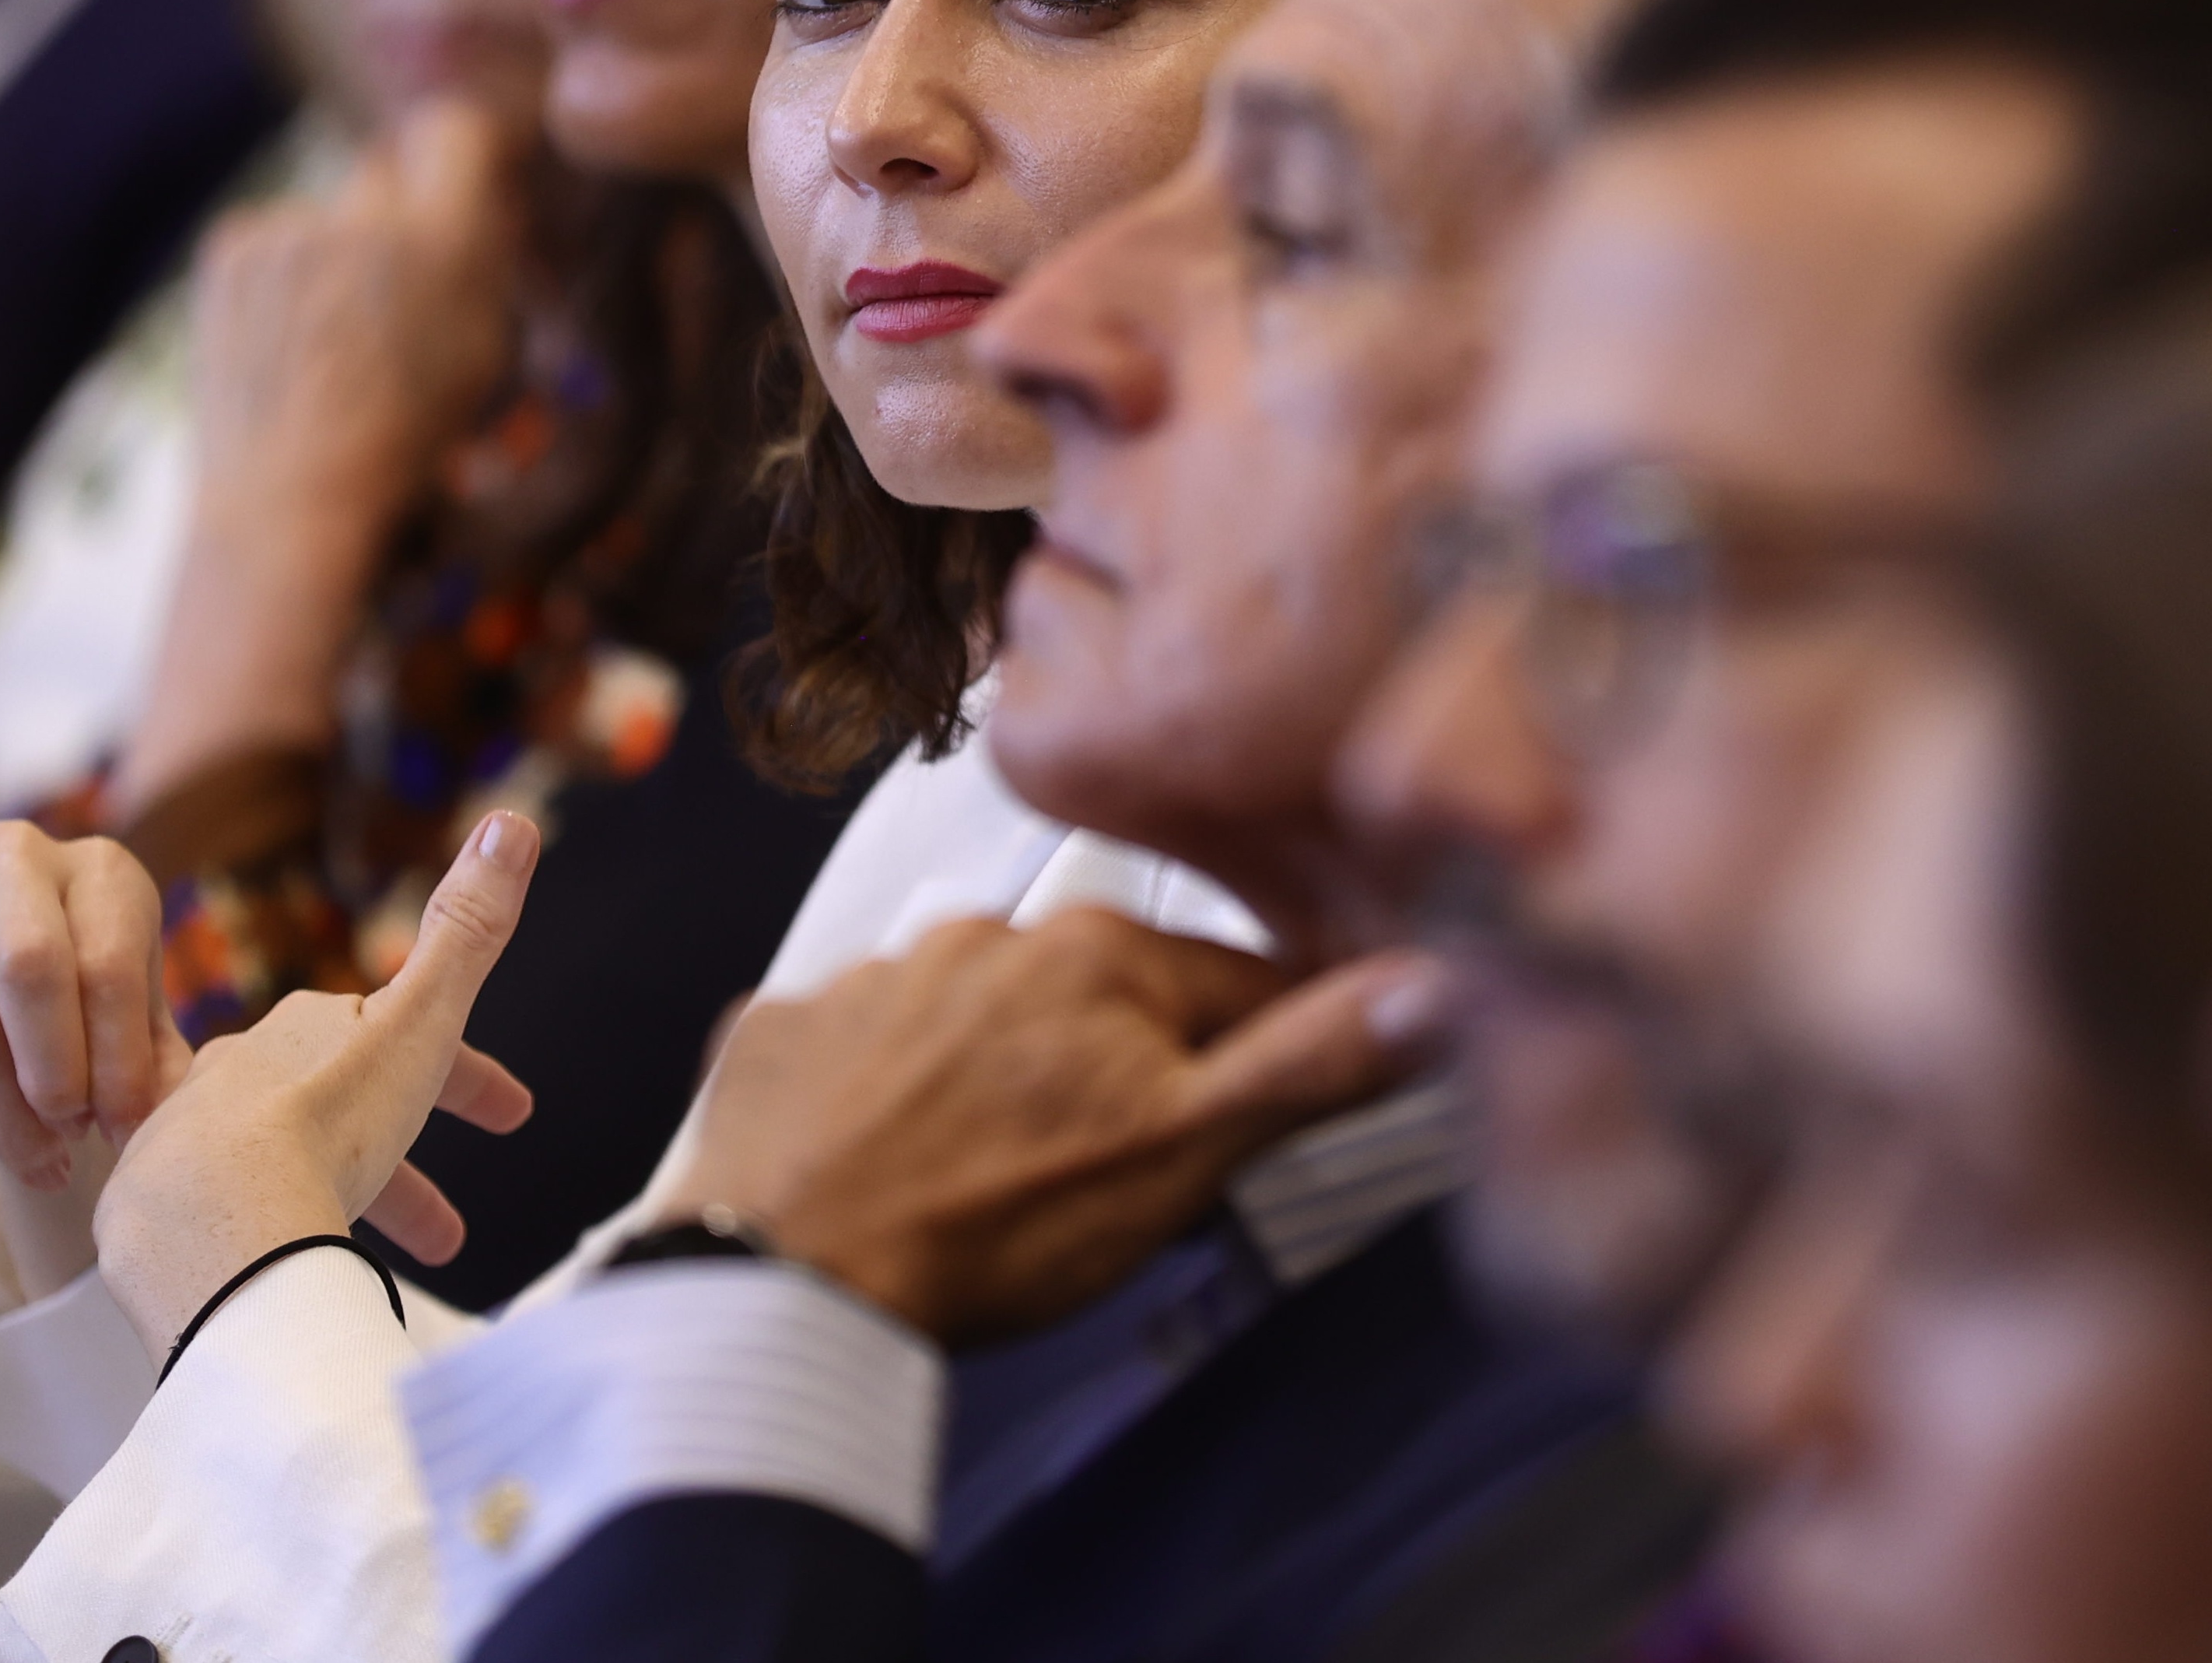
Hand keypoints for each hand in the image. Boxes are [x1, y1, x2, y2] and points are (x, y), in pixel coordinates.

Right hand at [0, 824, 186, 1190]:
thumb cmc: (89, 985)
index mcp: (97, 866)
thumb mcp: (135, 1007)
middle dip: (57, 1073)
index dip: (118, 1060)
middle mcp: (9, 856)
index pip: (106, 963)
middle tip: (74, 1136)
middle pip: (29, 968)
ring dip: (3, 1111)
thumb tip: (151, 1118)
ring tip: (39, 1156)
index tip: (127, 1129)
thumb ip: (151, 1058)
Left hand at [94, 811, 540, 1347]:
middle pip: (329, 1115)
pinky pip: (211, 1225)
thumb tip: (511, 821)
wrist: (217, 1229)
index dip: (461, 1075)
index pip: (392, 1036)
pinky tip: (271, 1271)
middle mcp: (232, 1077)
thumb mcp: (416, 1023)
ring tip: (362, 1268)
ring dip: (322, 1208)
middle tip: (451, 1236)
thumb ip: (464, 930)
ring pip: (268, 1170)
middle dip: (398, 1168)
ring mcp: (183, 1149)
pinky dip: (252, 1240)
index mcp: (302, 1032)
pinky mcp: (147, 1222)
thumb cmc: (325, 1122)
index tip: (514, 1113)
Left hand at [118, 100, 526, 811]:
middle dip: (398, 209)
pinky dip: (286, 270)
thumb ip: (485, 257)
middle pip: (387, 165)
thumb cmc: (403, 439)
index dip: (462, 147)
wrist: (286, 496)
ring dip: (339, 248)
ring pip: (330, 207)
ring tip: (334, 335)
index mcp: (443, 241)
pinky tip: (289, 338)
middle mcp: (362, 216)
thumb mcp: (484, 350)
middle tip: (399, 278)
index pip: (455, 125)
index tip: (467, 173)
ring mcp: (288, 227)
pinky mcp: (231, 244)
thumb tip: (486, 189)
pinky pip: (278, 232)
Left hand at [667, 910, 1445, 1343]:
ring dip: (998, 1068)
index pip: (1228, 981)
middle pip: (1097, 993)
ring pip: (978, 1012)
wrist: (786, 1279)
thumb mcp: (1185, 1153)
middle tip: (1104, 1168)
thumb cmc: (995, 1224)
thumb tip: (1431, 983)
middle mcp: (983, 933)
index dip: (1253, 1053)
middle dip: (1118, 1061)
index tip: (1239, 1117)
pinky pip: (858, 1044)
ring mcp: (871, 975)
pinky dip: (882, 1089)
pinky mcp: (780, 1030)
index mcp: (1095, 951)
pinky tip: (889, 1157)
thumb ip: (1309, 1062)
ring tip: (989, 1171)